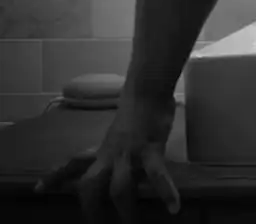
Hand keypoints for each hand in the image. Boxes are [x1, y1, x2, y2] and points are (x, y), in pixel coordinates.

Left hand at [35, 93, 179, 222]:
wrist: (149, 87)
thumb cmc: (138, 104)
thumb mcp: (120, 128)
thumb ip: (116, 144)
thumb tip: (118, 153)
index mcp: (103, 147)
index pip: (73, 162)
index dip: (56, 176)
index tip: (38, 189)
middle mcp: (110, 153)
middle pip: (90, 184)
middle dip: (91, 208)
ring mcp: (130, 153)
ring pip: (119, 187)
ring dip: (125, 210)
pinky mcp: (151, 149)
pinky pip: (157, 175)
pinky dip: (166, 191)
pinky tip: (174, 206)